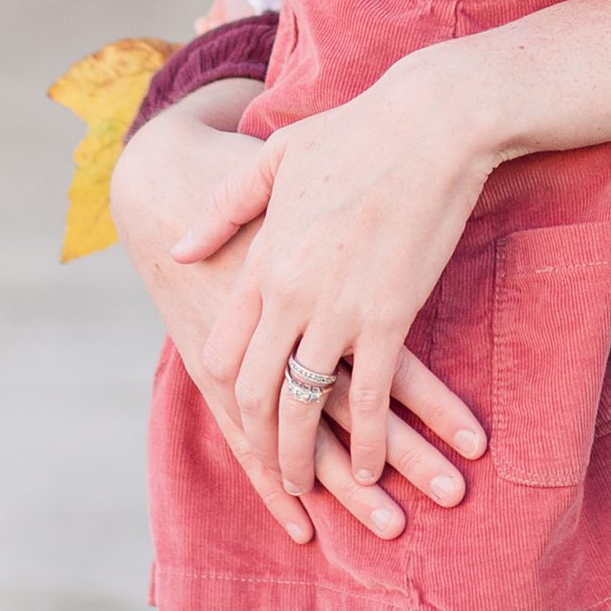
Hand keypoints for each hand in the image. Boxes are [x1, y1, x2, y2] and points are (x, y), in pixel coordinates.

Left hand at [107, 88, 483, 542]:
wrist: (430, 124)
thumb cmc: (357, 132)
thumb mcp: (274, 160)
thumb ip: (223, 210)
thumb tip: (180, 248)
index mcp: (261, 260)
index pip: (226, 348)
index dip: (231, 388)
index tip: (244, 412)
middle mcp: (289, 295)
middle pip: (258, 390)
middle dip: (262, 440)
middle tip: (275, 471)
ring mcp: (337, 311)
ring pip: (305, 405)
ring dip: (305, 455)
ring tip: (313, 486)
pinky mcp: (390, 318)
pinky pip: (368, 398)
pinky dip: (365, 441)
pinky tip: (367, 466)